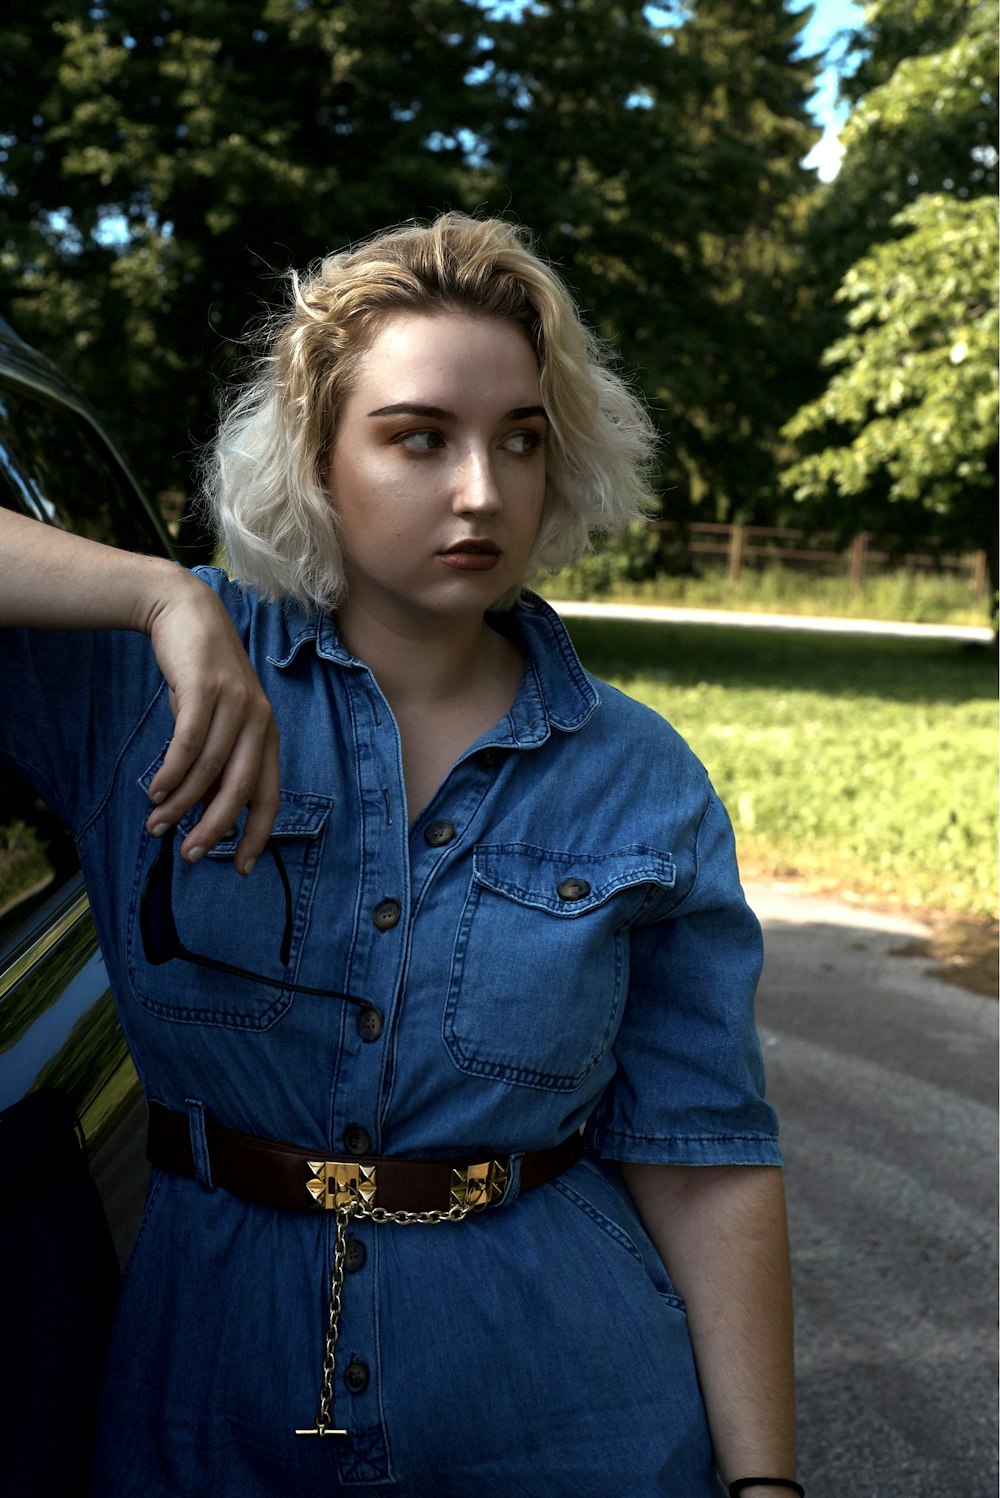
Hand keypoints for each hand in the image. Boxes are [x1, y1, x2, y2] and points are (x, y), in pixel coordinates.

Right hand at [143, 572, 279, 873]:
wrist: (185, 613)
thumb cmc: (200, 676)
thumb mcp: (214, 722)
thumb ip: (215, 763)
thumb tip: (203, 812)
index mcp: (267, 733)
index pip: (269, 794)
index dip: (257, 833)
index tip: (240, 868)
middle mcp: (260, 720)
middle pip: (242, 787)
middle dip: (215, 827)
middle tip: (190, 855)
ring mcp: (235, 703)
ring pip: (209, 769)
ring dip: (180, 803)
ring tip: (156, 825)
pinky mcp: (206, 688)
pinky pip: (189, 742)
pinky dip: (172, 772)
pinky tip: (155, 792)